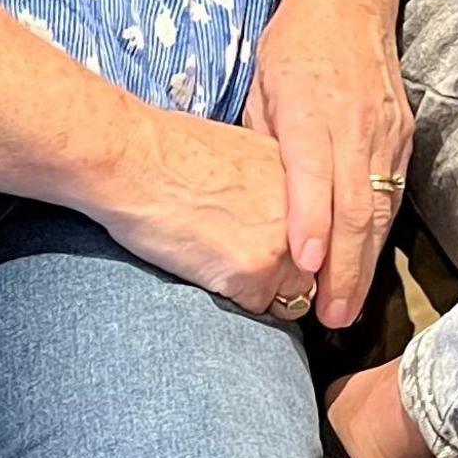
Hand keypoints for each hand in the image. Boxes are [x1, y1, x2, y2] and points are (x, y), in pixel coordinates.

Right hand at [84, 109, 300, 313]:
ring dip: (263, 290)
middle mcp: (306, 209)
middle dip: (287, 272)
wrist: (134, 157)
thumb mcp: (243, 154)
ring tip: (221, 262)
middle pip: (315, 267)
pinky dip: (234, 299)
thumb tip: (268, 215)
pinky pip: (256, 308)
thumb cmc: (169, 149)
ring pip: (292, 294)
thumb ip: (270, 187)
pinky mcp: (253, 273)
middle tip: (241, 257)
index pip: (324, 233)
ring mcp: (283, 243)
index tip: (281, 252)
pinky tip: (205, 268)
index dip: (301, 248)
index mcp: (304, 177)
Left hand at [242, 0, 411, 328]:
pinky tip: (366, 267)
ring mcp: (385, 131)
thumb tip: (258, 208)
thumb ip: (263, 148)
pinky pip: (393, 194)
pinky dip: (379, 235)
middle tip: (330, 316)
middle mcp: (354, 123)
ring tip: (348, 307)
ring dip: (365, 263)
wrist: (349, 3)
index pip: (313, 174)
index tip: (303, 266)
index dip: (310, 222)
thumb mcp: (260, 90)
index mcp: (310, 109)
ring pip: (380, 207)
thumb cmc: (292, 48)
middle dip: (344, 266)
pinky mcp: (403, 135)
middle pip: (355, 205)